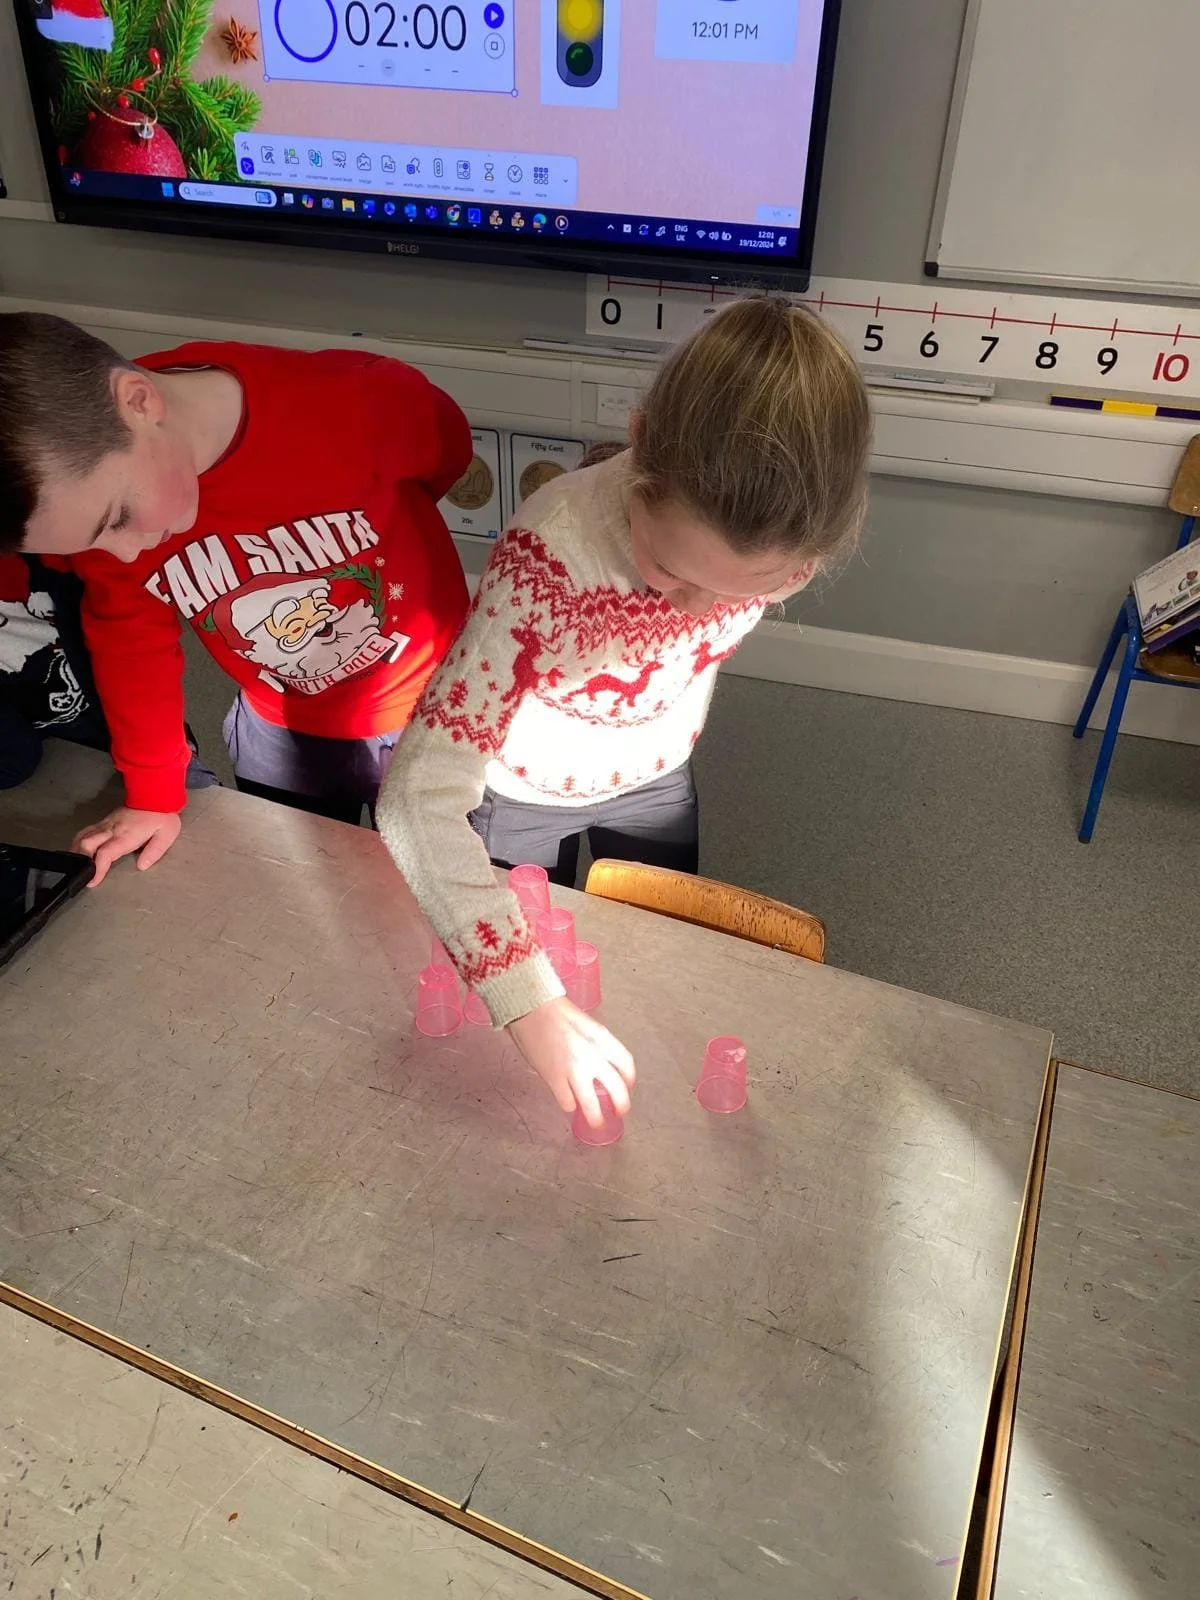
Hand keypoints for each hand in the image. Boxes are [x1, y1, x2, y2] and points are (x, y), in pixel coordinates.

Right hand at [72, 807, 181, 886]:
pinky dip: (79, 841)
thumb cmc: (161, 816)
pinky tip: (78, 849)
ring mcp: (107, 824)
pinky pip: (87, 830)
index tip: (93, 881)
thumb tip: (141, 866)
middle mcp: (112, 829)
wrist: (155, 794)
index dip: (97, 868)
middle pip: (87, 844)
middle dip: (81, 861)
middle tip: (82, 876)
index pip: (106, 852)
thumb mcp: (166, 835)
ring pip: (83, 836)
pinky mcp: (105, 820)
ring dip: (77, 851)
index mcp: (126, 835)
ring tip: (76, 865)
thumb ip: (154, 852)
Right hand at [508, 997, 635, 1127]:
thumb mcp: (587, 1025)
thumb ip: (598, 1046)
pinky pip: (567, 1102)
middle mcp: (592, 1055)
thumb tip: (603, 1067)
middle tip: (620, 1111)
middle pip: (616, 1088)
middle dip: (621, 1105)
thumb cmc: (556, 1013)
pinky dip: (569, 1104)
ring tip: (596, 1122)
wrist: (531, 1009)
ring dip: (595, 1117)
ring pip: (591, 1104)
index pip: (626, 1064)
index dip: (630, 1079)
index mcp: (603, 1039)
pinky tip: (569, 1102)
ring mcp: (573, 1069)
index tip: (628, 1086)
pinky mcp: (554, 1078)